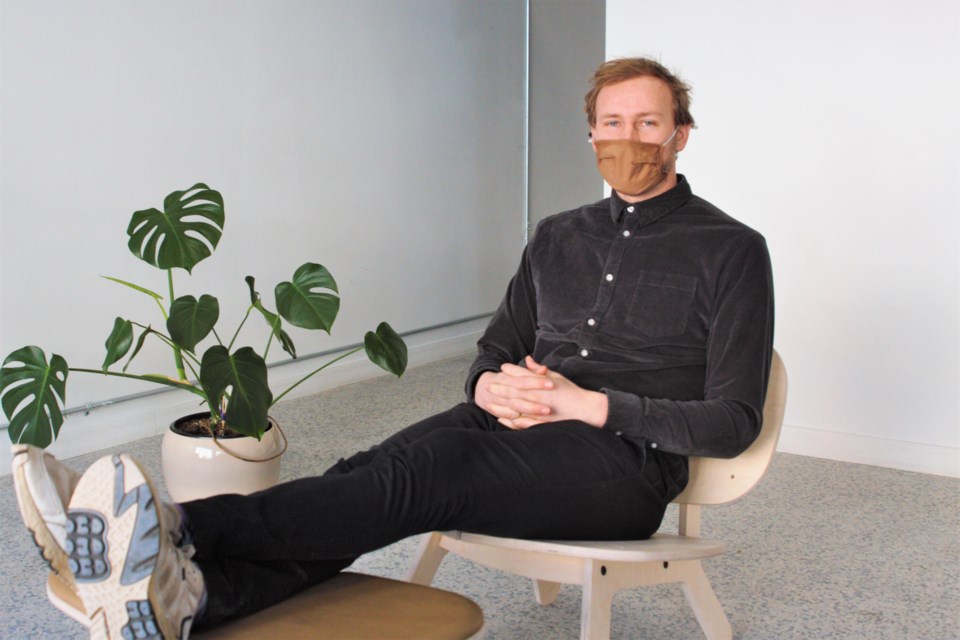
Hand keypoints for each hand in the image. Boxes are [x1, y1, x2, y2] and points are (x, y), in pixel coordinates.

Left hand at [475, 356, 607, 429]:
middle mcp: (539, 395)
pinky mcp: (541, 423)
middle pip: (515, 390)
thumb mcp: (556, 377)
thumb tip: (527, 359)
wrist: (585, 410)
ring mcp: (539, 409)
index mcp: (543, 383)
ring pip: (515, 407)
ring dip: (501, 405)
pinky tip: (501, 419)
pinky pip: (522, 422)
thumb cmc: (571, 392)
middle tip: (488, 386)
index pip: (524, 374)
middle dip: (500, 387)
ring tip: (489, 403)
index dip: (511, 370)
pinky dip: (511, 421)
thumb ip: (539, 370)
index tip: (502, 368)